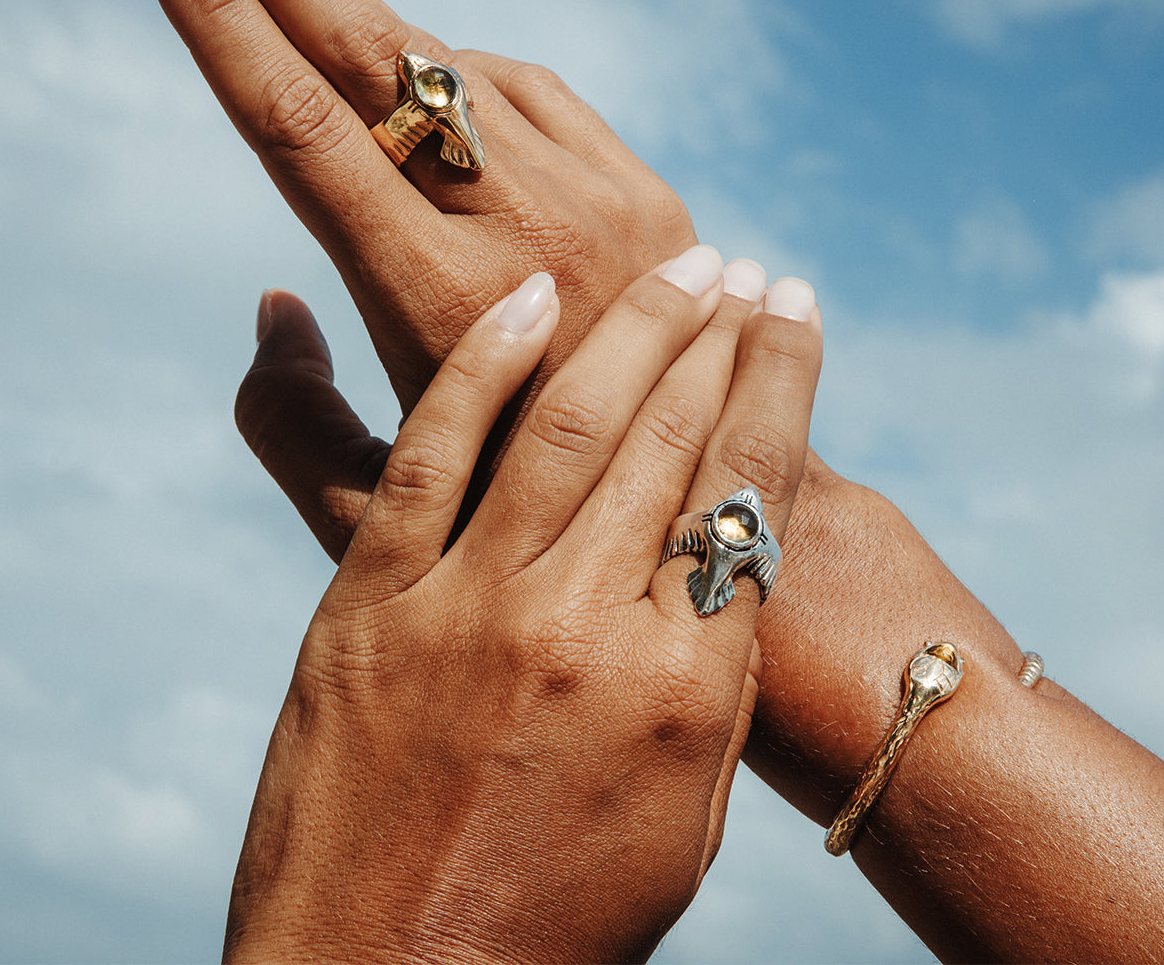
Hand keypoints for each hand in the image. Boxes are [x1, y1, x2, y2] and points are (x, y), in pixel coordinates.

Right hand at [137, 0, 695, 540]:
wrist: (700, 511)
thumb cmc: (521, 529)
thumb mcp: (380, 511)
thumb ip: (290, 423)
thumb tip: (267, 305)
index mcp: (443, 309)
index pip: (308, 134)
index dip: (224, 26)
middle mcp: (530, 234)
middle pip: (379, 58)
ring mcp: (604, 202)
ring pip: (457, 65)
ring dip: (368, 31)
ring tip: (304, 17)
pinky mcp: (654, 193)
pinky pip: (530, 93)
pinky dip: (467, 82)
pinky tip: (439, 104)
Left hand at [223, 250, 822, 963]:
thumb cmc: (554, 921)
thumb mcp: (682, 815)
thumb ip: (712, 681)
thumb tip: (726, 561)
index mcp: (683, 690)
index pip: (749, 490)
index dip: (780, 386)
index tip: (795, 315)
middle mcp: (584, 629)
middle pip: (668, 437)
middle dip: (713, 335)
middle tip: (738, 267)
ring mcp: (469, 607)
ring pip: (565, 424)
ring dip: (629, 328)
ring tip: (673, 264)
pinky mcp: (369, 604)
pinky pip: (429, 454)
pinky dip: (480, 366)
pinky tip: (530, 299)